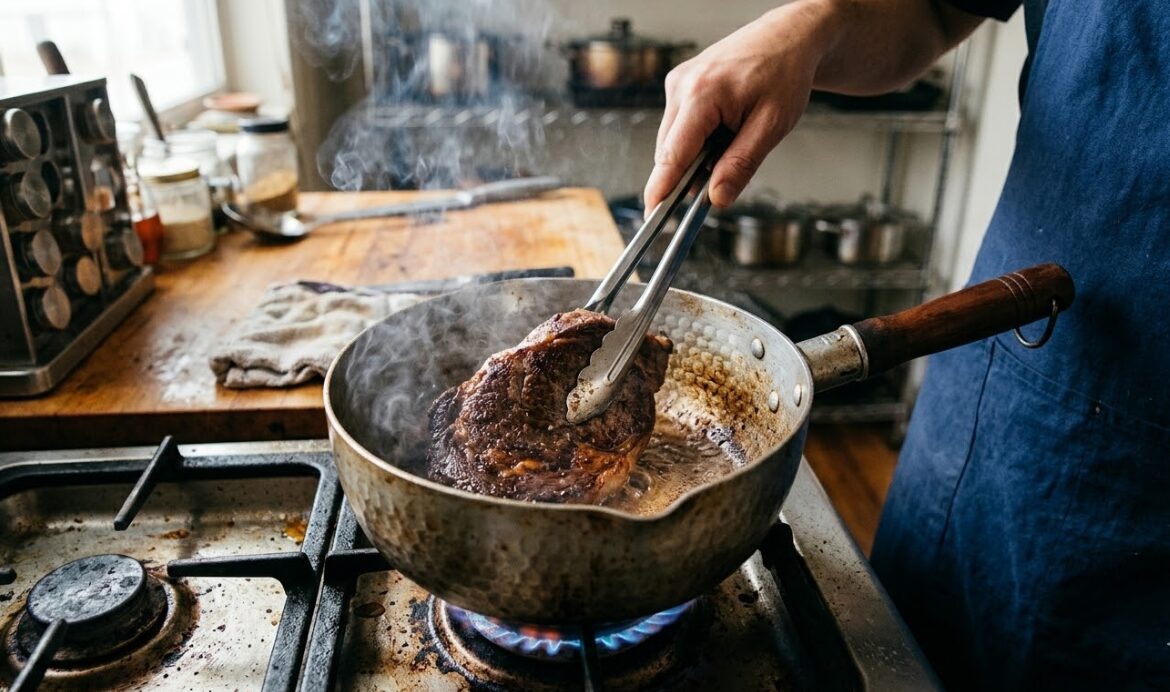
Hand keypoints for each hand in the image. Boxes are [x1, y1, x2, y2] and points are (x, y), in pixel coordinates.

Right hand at [644, 2, 832, 209]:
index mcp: (701, 94)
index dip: (662, 189)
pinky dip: (698, 139)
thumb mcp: (772, 125)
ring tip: (734, 138)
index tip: (654, 215)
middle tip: (726, 176)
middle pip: (670, 152)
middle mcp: (681, 86)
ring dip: (697, 154)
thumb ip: (742, 163)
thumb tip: (717, 198)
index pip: (673, 154)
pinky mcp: (680, 85)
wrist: (787, 37)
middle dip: (692, 172)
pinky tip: (724, 129)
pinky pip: (680, 127)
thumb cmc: (784, 73)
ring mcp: (677, 83)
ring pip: (674, 141)